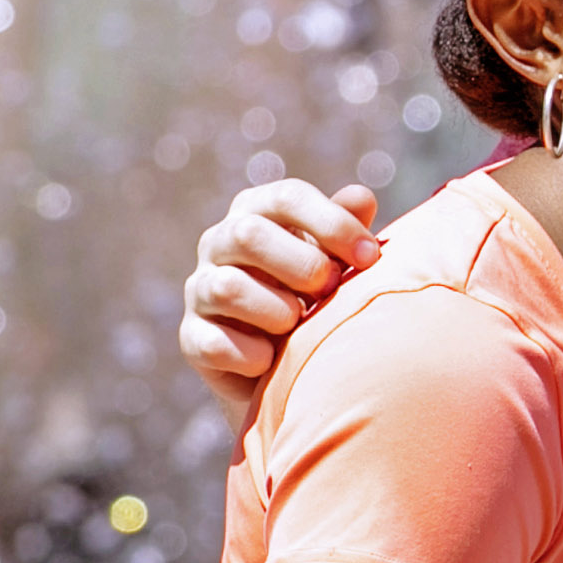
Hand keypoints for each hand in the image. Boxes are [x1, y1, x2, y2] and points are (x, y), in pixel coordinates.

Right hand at [181, 180, 382, 420]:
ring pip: (228, 288)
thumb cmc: (316, 294)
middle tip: (329, 291)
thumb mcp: (336, 258)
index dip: (333, 223)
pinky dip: (254, 356)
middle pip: (248, 234)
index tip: (370, 257)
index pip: (287, 197)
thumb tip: (360, 197)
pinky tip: (273, 359)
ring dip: (279, 312)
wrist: (286, 365)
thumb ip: (346, 226)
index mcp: (256, 213)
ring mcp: (200, 289)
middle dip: (303, 266)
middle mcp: (218, 243)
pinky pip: (216, 343)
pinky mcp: (192, 337)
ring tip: (299, 324)